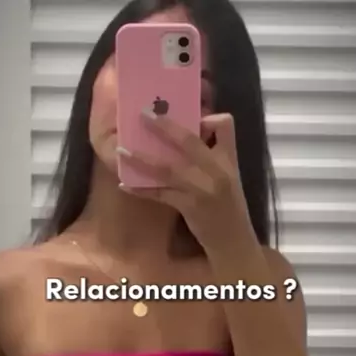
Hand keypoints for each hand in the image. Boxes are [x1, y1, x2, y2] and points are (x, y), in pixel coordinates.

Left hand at [116, 110, 254, 254]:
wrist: (234, 241)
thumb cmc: (230, 209)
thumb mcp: (230, 177)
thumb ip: (213, 157)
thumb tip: (191, 137)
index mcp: (228, 159)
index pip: (224, 124)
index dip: (208, 118)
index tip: (194, 119)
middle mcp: (216, 169)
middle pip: (188, 140)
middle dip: (163, 126)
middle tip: (143, 114)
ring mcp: (202, 188)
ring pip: (167, 167)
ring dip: (141, 158)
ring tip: (121, 151)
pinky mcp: (189, 206)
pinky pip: (160, 194)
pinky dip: (141, 189)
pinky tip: (125, 185)